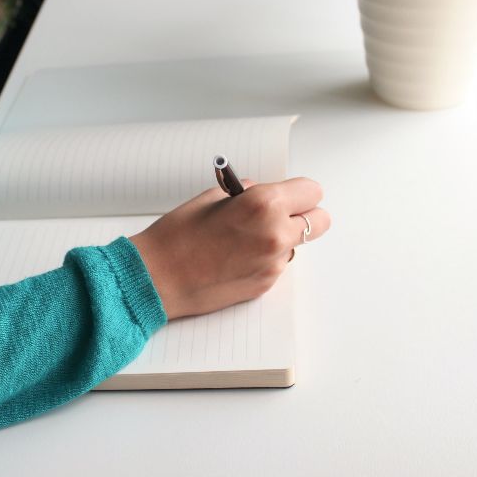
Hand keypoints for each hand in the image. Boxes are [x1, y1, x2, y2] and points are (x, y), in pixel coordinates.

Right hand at [130, 178, 329, 319]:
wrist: (157, 277)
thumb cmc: (176, 236)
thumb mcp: (212, 198)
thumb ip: (246, 194)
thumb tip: (262, 194)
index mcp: (264, 204)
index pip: (311, 191)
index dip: (298, 191)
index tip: (288, 194)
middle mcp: (276, 234)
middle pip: (320, 221)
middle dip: (302, 215)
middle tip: (279, 215)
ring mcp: (273, 264)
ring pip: (296, 245)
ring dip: (281, 239)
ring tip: (244, 240)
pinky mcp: (265, 286)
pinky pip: (277, 265)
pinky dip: (263, 259)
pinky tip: (235, 258)